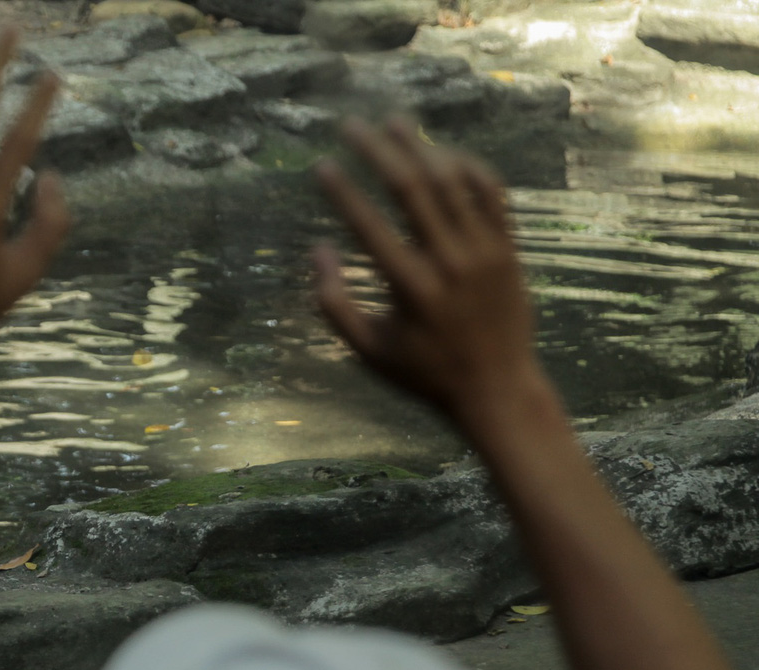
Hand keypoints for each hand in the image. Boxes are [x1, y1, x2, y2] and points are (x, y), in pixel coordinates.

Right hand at [314, 118, 541, 423]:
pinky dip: (468, 167)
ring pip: (452, 182)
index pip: (369, 225)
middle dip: (378, 152)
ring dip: (420, 148)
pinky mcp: (509, 248)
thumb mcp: (368, 351)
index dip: (341, 191)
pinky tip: (444, 153)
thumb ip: (334, 303)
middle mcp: (449, 262)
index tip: (320, 166)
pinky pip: (491, 193)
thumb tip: (317, 251)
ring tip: (395, 123)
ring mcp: (485, 251)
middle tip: (351, 125)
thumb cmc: (424, 372)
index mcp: (410, 288)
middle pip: (412, 189)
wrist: (498, 388)